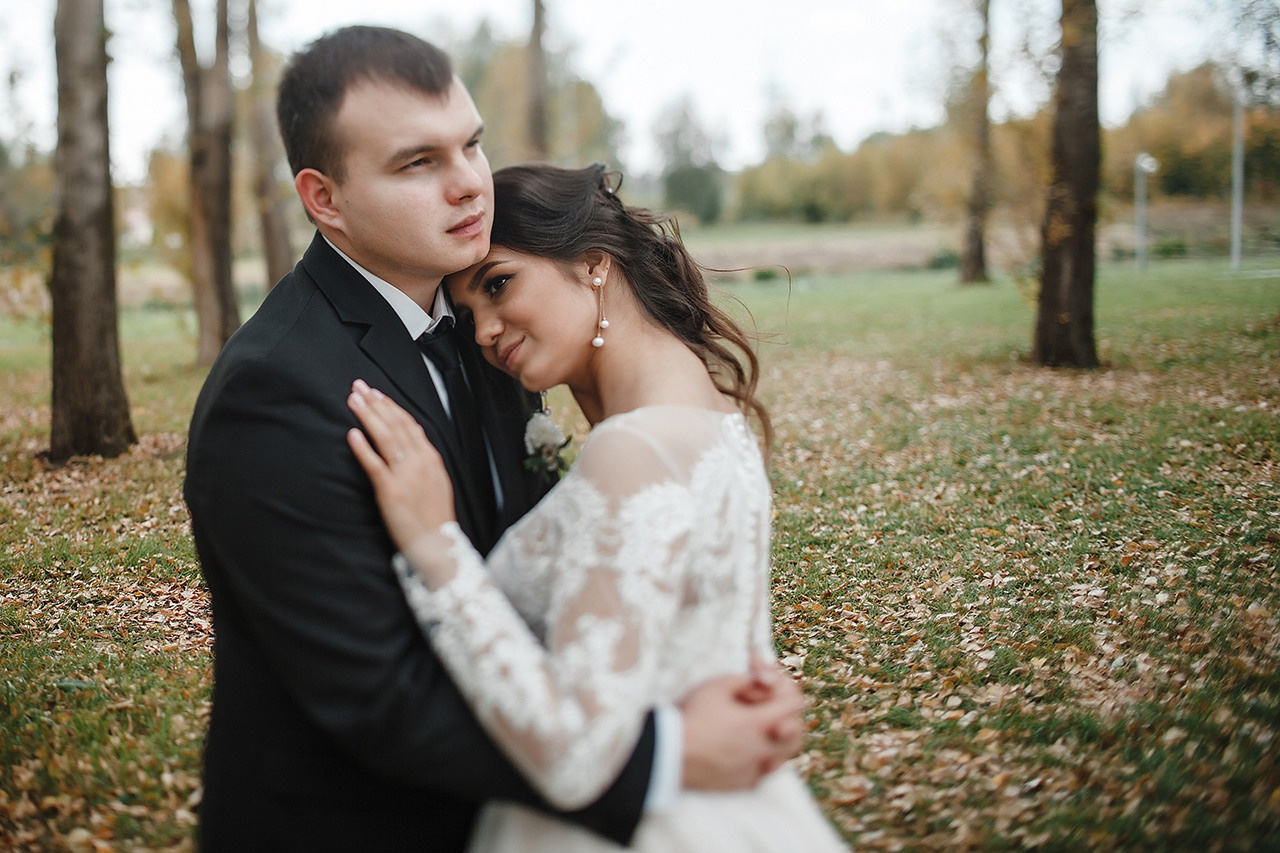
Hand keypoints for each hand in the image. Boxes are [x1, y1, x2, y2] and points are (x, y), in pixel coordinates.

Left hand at [347, 379, 455, 550]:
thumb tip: (411, 441)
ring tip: (354, 401)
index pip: (409, 424)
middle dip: (376, 403)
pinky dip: (363, 448)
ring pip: (385, 438)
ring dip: (368, 417)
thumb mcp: (437, 482)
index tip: (376, 393)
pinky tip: (352, 434)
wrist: (438, 544)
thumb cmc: (435, 517)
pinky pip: (374, 465)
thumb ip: (424, 461)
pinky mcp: (391, 491)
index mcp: (430, 459)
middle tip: (359, 387)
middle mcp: (419, 462)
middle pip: (395, 425)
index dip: (391, 406)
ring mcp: (405, 475)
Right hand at [678, 662, 805, 790]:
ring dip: (779, 741)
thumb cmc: (691, 717)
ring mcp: (753, 769)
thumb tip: (760, 681)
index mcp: (758, 722)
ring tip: (763, 731)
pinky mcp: (742, 783)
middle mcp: (762, 748)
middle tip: (773, 709)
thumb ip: (744, 679)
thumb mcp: (716, 686)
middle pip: (796, 736)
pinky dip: (762, 761)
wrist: (669, 754)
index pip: (795, 705)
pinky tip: (746, 751)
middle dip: (790, 719)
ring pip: (783, 757)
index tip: (771, 686)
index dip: (786, 691)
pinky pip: (763, 773)